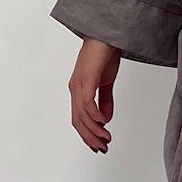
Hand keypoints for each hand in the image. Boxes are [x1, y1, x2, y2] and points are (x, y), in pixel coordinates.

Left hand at [69, 36, 120, 153]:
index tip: (100, 145)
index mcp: (79, 90)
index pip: (79, 118)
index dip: (88, 134)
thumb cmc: (105, 53)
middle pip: (78, 121)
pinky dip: (95, 115)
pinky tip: (103, 122)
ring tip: (106, 138)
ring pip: (82, 115)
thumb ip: (106, 101)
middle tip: (102, 147)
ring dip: (94, 130)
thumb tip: (106, 119)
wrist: (106, 34)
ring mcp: (79, 84)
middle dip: (90, 137)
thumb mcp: (107, 82)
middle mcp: (75, 89)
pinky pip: (87, 102)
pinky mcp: (86, 79)